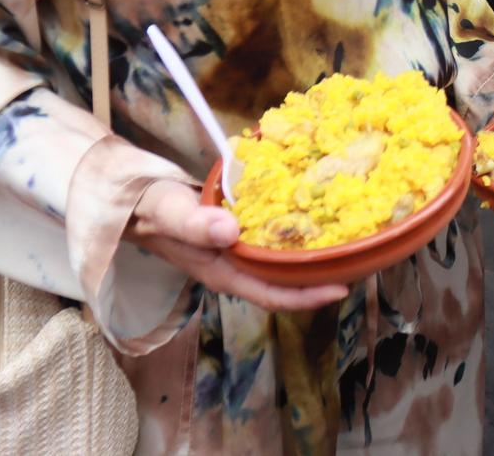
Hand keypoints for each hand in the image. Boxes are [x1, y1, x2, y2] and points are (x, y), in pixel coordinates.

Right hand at [127, 180, 349, 313]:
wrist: (132, 198)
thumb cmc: (151, 209)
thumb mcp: (171, 213)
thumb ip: (196, 224)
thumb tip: (231, 231)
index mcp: (224, 273)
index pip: (273, 295)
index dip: (308, 295)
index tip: (343, 286)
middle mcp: (236, 267)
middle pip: (286, 282)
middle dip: (321, 275)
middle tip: (361, 258)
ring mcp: (237, 252)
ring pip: (282, 262)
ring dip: (312, 255)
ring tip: (350, 238)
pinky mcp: (238, 234)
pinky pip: (274, 240)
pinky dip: (296, 232)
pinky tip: (317, 213)